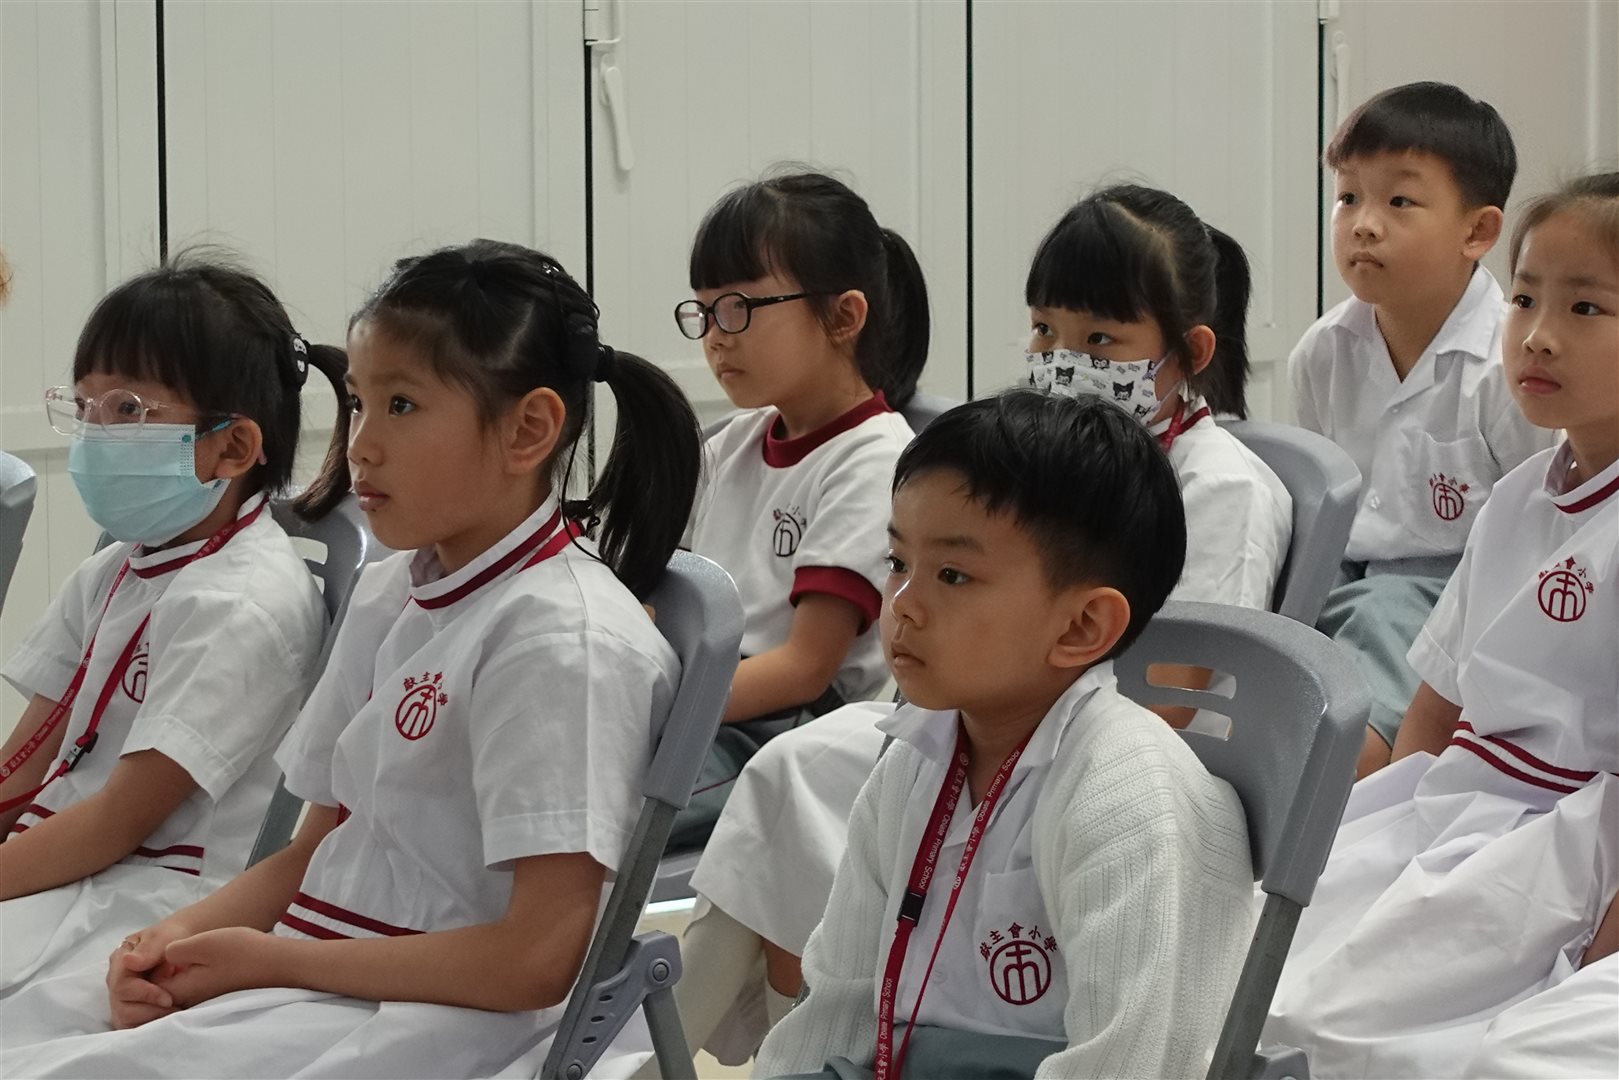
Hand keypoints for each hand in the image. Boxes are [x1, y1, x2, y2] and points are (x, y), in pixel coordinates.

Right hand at [106, 921, 190, 1029]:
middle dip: (150, 1011)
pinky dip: (150, 1024)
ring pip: (126, 1020)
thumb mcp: (163, 937)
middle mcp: (115, 982)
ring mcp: (119, 998)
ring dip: (151, 1019)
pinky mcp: (129, 1010)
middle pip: (122, 1009)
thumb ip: (148, 950)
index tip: (168, 999)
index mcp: (119, 962)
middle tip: (175, 1006)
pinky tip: (168, 1015)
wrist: (179, 942)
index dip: (145, 995)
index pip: (122, 986)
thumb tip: (129, 962)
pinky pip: (133, 1025)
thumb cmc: (170, 938)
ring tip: (174, 1009)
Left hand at [154, 927, 281, 1008]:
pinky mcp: (211, 992)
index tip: (146, 949)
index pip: (143, 988)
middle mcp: (187, 999)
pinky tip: (193, 957)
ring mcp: (200, 998)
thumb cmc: (242, 952)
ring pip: (171, 988)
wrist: (277, 963)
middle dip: (150, 973)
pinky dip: (181, 975)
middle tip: (159, 949)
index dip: (139, 968)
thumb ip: (174, 951)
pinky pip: (186, 986)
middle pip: (155, 992)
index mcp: (180, 989)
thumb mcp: (203, 943)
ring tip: (175, 951)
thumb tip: (160, 957)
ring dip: (166, 973)